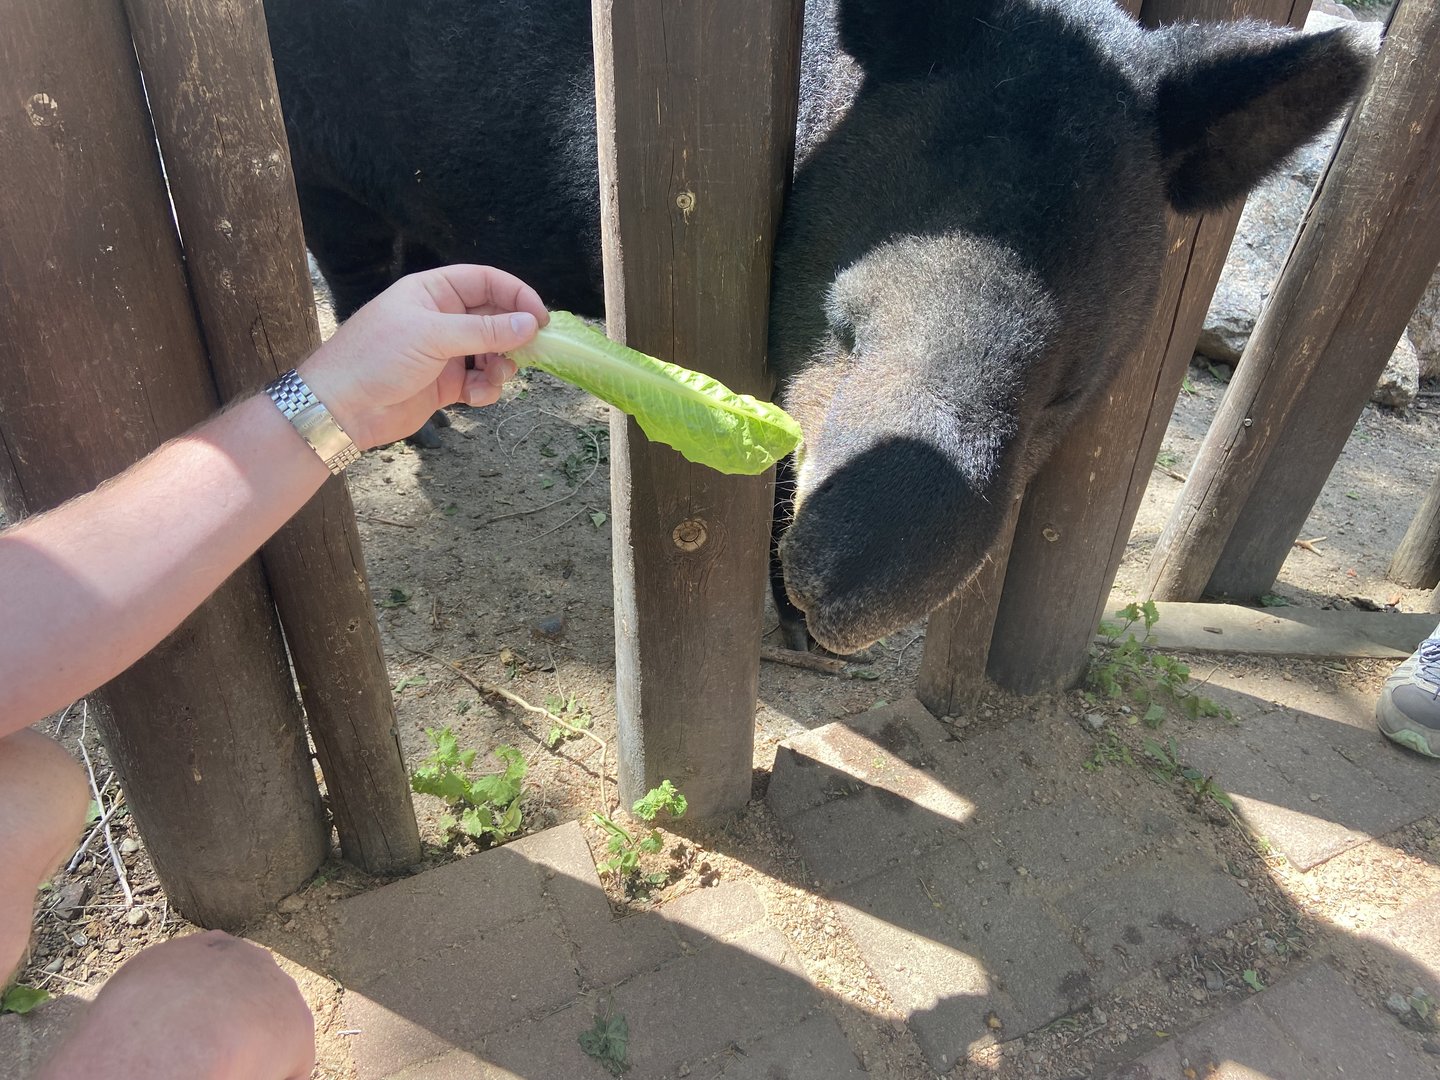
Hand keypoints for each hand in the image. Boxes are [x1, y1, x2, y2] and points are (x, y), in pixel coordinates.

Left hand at [298, 265, 547, 449]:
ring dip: (501, 367)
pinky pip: (481, 381)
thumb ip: (484, 331)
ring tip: (493, 378)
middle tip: (528, 354)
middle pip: (495, 318)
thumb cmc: (377, 357)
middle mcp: (442, 318)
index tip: (540, 318)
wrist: (342, 407)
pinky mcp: (447, 384)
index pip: (486, 282)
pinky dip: (486, 389)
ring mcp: (445, 352)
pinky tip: (475, 398)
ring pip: (493, 353)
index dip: (516, 295)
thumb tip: (531, 324)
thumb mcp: (433, 336)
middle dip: (512, 336)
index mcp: (434, 292)